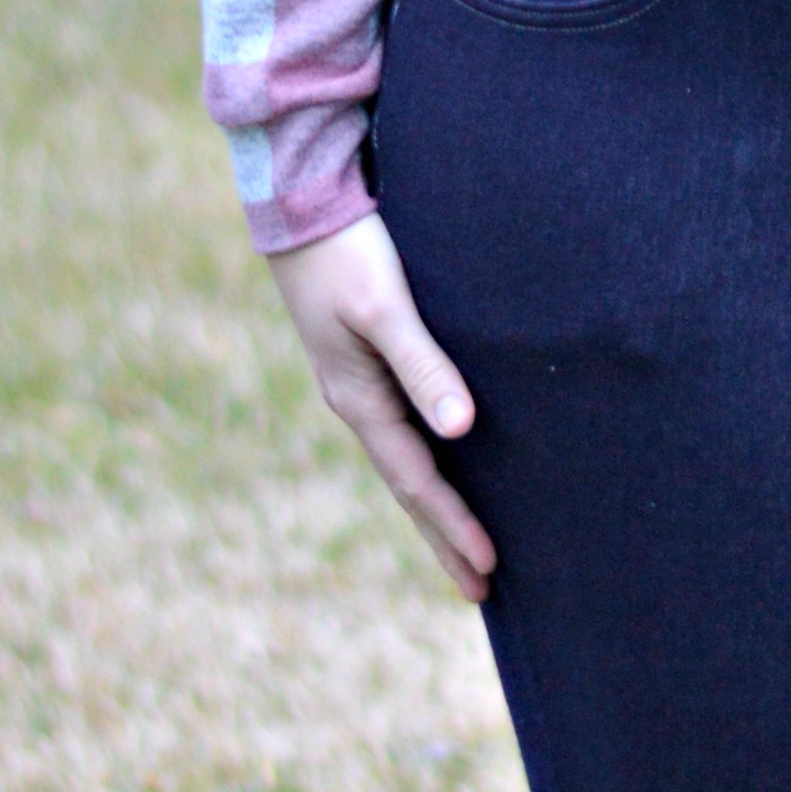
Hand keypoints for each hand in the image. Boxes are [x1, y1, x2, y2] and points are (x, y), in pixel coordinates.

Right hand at [266, 211, 495, 600]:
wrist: (299, 202)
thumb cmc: (346, 251)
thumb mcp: (385, 308)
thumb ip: (424, 366)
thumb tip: (461, 430)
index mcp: (359, 400)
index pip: (417, 480)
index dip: (454, 524)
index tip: (491, 567)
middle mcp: (359, 402)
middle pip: (409, 487)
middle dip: (444, 537)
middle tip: (482, 589)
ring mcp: (360, 384)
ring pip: (406, 461)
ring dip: (437, 507)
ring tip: (468, 547)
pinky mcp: (368, 360)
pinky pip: (405, 430)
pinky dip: (429, 463)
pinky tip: (448, 465)